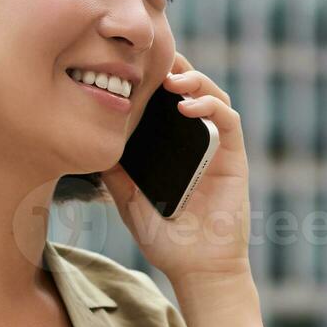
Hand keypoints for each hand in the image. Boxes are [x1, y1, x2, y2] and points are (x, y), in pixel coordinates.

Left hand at [102, 53, 252, 282]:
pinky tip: (187, 106)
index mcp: (174, 146)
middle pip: (192, 89)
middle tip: (153, 58)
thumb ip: (115, 174)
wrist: (196, 268)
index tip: (130, 64)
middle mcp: (198, 141)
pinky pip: (229, 121)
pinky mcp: (235, 158)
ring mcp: (218, 147)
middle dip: (175, 67)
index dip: (154, 77)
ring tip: (172, 79)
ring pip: (214, 96)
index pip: (166, 100)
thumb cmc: (166, 238)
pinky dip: (211, 107)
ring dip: (196, 80)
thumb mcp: (129, 201)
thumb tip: (91, 147)